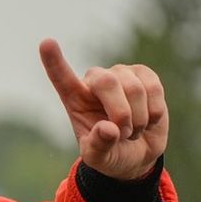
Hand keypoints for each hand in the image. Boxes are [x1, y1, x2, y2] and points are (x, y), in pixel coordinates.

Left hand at [39, 38, 167, 180]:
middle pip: (106, 82)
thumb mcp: (98, 158)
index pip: (61, 78)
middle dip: (120, 112)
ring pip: (135, 89)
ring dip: (138, 119)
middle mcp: (95, 81)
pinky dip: (153, 113)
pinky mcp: (144, 75)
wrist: (137, 154)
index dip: (54, 61)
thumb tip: (108, 129)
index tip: (46, 43)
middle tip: (123, 134)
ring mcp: (121, 75)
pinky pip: (154, 89)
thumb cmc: (110, 153)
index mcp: (75, 99)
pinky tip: (147, 121)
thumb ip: (98, 145)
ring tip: (132, 131)